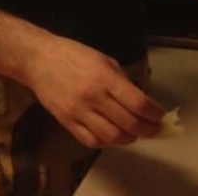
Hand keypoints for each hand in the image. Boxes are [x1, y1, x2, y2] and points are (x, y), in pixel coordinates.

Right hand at [24, 36, 164, 147]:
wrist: (37, 59)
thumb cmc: (72, 55)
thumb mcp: (103, 59)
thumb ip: (122, 82)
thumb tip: (141, 103)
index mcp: (104, 78)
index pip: (139, 104)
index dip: (155, 113)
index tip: (160, 115)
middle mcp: (93, 97)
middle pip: (130, 124)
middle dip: (149, 130)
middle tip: (153, 129)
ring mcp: (78, 111)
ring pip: (113, 137)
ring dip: (129, 138)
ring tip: (132, 133)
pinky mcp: (66, 121)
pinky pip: (92, 141)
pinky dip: (106, 142)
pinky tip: (110, 134)